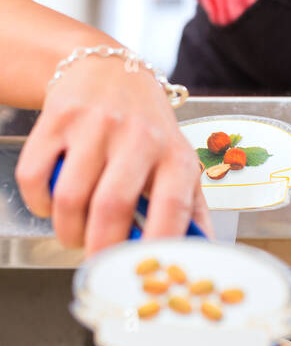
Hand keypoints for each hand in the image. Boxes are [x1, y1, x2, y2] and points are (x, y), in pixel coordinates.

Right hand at [15, 54, 213, 254]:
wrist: (108, 70)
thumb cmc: (147, 127)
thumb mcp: (178, 160)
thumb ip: (190, 209)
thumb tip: (200, 257)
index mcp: (175, 154)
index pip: (172, 208)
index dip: (156, 247)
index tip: (142, 274)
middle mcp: (139, 136)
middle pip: (112, 207)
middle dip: (99, 249)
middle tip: (96, 264)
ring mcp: (95, 125)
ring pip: (69, 197)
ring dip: (67, 230)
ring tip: (74, 234)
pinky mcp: (57, 119)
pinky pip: (35, 177)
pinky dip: (38, 203)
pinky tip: (51, 204)